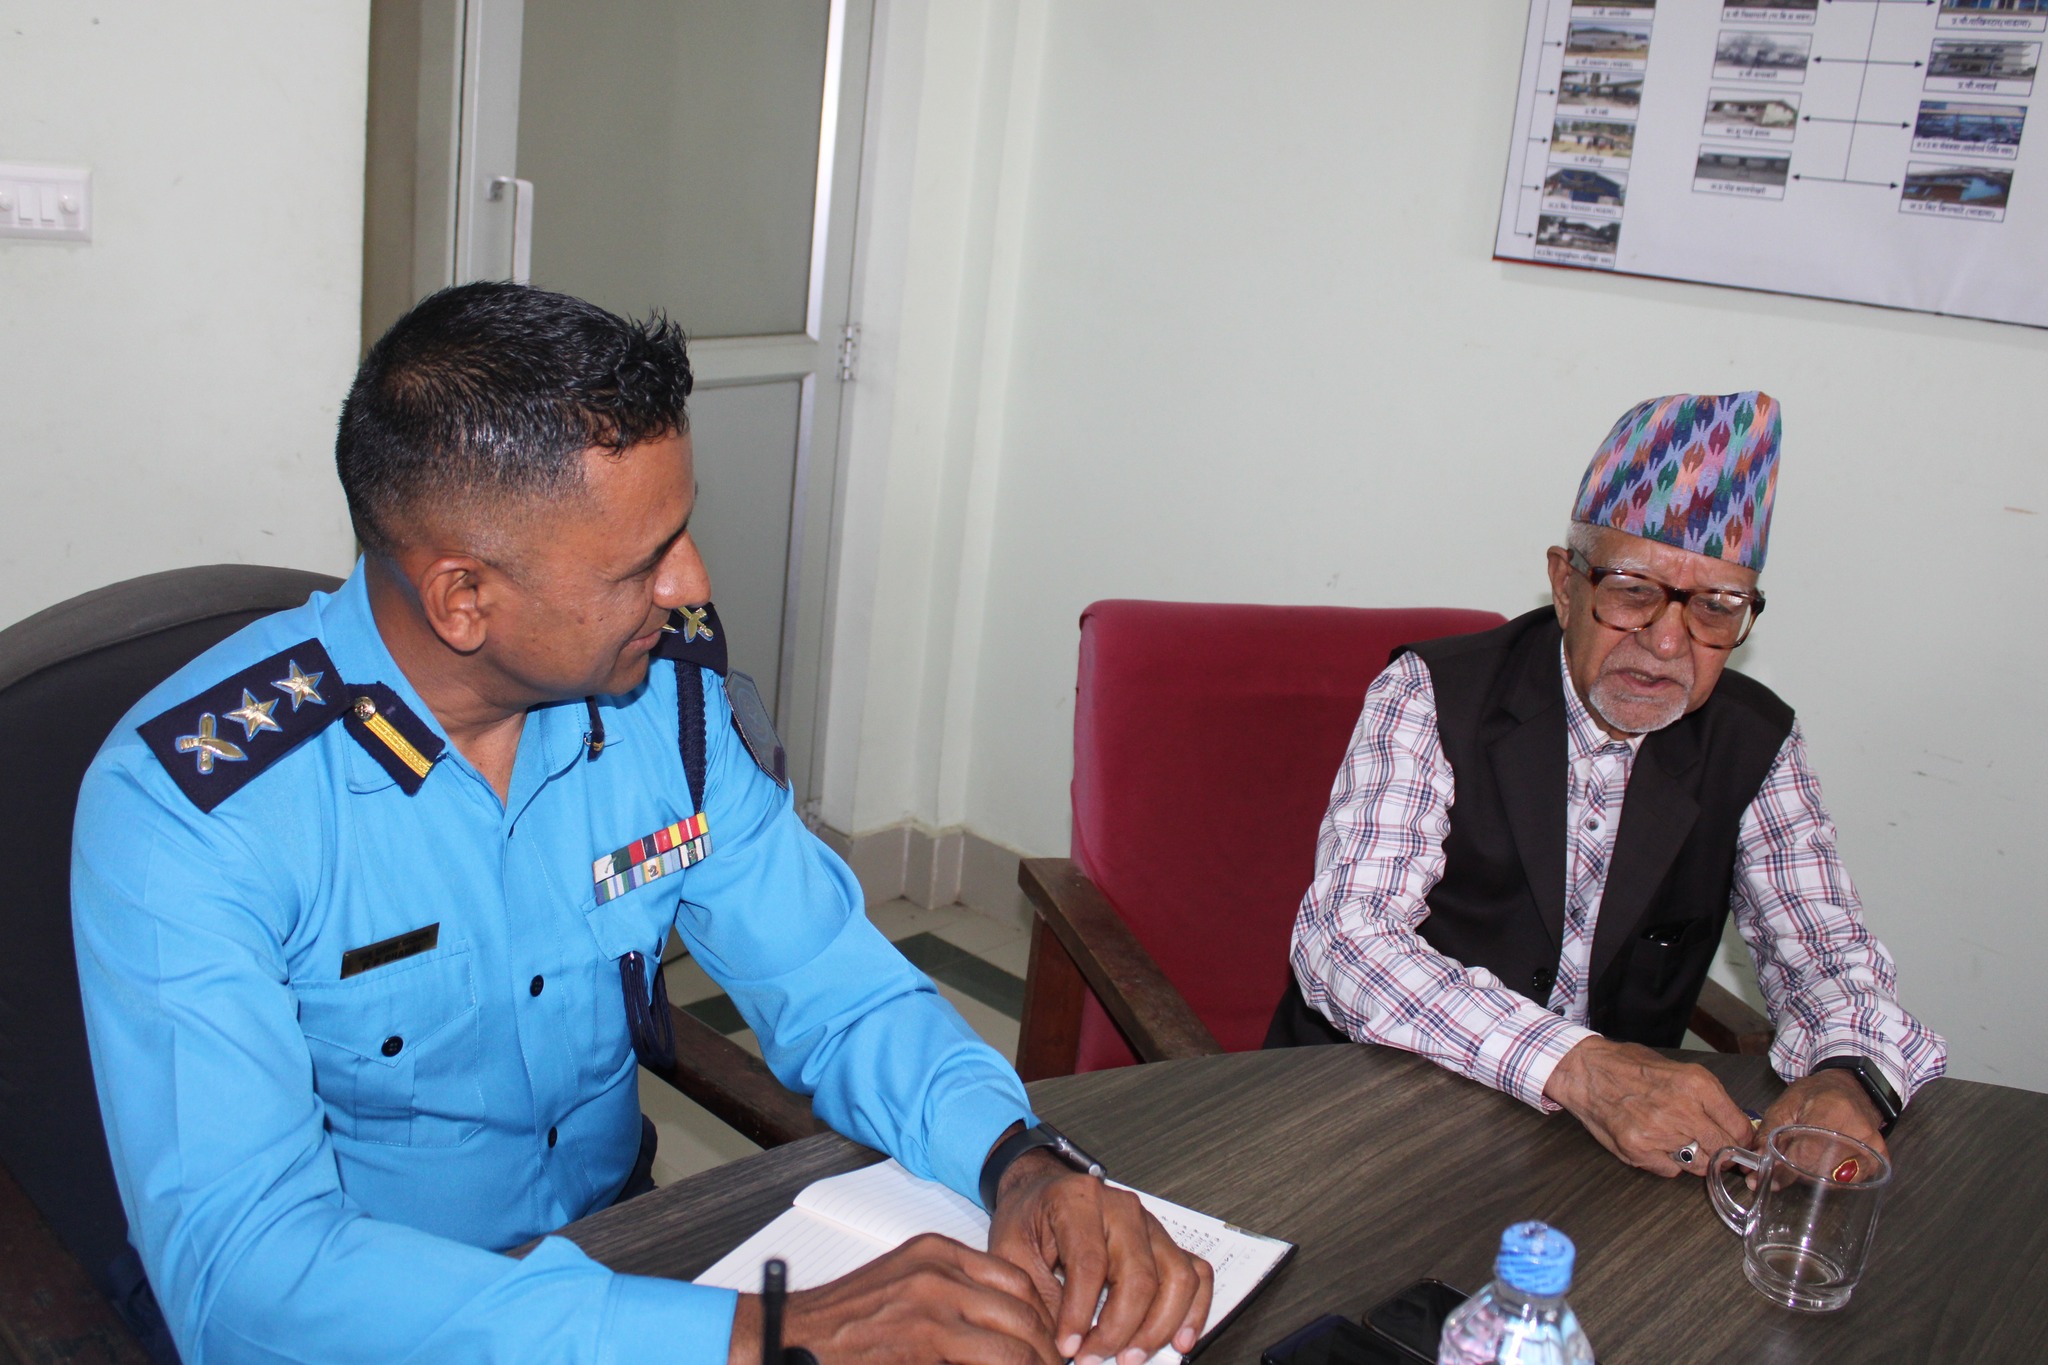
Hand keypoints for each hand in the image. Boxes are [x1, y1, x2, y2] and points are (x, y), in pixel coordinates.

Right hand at [728, 1233, 1059, 1364]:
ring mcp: (930, 1306)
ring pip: (1013, 1343)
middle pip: (1022, 1311)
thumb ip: (949, 1295)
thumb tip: (1000, 1328)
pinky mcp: (923, 1341)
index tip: (1048, 1344)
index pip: (1015, 1280)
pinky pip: (989, 1362)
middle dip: (1045, 1350)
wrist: (790, 1337)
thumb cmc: (841, 1323)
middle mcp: (936, 1271)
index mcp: (934, 1252)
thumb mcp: (902, 1287)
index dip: (1040, 1318)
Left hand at [988, 1150, 1213, 1364]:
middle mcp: (1122, 1208)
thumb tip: (1065, 1346)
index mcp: (1079, 1201)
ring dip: (1157, 1327)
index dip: (1080, 1313)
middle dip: (1119, 1330)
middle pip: (1139, 1276)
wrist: (1041, 1194)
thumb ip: (1038, 1296)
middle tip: (1093, 1358)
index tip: (1069, 1347)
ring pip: (1177, 1278)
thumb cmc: (1028, 1220)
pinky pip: (1196, 1275)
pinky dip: (1193, 1311)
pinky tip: (1178, 1339)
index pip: (1090, 1263)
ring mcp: (1150, 1224)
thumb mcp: (1012, 1253)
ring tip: (1130, 1357)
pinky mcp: (1166, 1242)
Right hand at [1543, 1035, 1755, 1176]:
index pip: (1740, 1128)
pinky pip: (1670, 1171)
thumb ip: (1708, 1098)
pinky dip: (1667, 1162)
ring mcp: (1660, 1133)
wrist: (1585, 1070)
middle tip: (1713, 1148)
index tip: (1739, 1143)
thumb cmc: (1629, 1066)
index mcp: (1697, 1085)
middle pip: (1723, 1151)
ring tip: (1677, 1140)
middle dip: (1723, 1153)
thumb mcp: (1678, 1069)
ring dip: (1695, 1158)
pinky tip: (1654, 1143)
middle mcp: (1682, 1110)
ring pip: (1699, 1165)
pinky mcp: (1639, 1150)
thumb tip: (1736, 1125)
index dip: (1742, 1139)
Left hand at [1756, 1069, 1889, 1171]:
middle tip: (1783, 1170)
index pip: (1805, 1154)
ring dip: (1813, 1178)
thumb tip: (1756, 1167)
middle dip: (1796, 1174)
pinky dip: (1833, 1179)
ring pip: (1835, 1180)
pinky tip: (1824, 1164)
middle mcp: (1856, 1132)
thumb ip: (1768, 1134)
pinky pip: (1852, 1181)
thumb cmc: (1815, 1094)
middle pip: (1820, 1170)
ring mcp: (1871, 1146)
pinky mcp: (1879, 1157)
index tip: (1770, 1178)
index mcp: (1829, 1113)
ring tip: (1804, 1161)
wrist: (1851, 1087)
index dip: (1785, 1170)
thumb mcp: (1785, 1105)